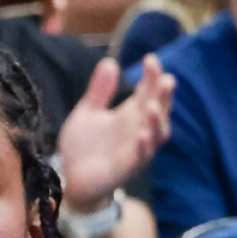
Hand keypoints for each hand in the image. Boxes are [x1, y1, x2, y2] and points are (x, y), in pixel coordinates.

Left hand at [54, 54, 173, 212]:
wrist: (71, 179)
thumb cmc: (83, 147)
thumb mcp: (87, 113)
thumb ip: (99, 90)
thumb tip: (109, 61)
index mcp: (131, 113)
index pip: (148, 91)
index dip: (152, 75)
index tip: (150, 59)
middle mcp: (139, 128)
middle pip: (159, 109)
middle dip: (163, 95)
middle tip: (165, 79)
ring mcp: (137, 148)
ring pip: (157, 133)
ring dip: (158, 120)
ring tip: (153, 105)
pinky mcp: (129, 167)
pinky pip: (141, 156)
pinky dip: (144, 145)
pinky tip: (141, 134)